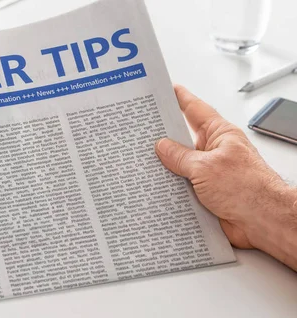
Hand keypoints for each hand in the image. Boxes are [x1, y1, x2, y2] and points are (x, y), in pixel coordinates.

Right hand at [155, 86, 296, 268]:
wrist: (265, 222)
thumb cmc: (250, 190)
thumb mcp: (205, 167)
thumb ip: (180, 156)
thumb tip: (162, 146)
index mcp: (220, 135)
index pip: (196, 110)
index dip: (181, 98)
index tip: (168, 90)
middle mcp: (215, 152)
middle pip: (184, 140)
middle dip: (164, 139)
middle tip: (143, 133)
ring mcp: (211, 174)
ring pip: (180, 167)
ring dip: (167, 169)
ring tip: (146, 165)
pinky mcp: (207, 195)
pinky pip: (183, 188)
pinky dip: (171, 189)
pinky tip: (159, 190)